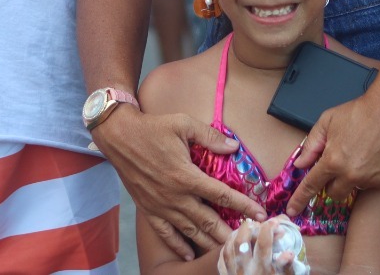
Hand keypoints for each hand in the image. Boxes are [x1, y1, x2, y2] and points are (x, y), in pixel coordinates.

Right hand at [90, 106, 265, 260]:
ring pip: (190, 230)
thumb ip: (210, 136)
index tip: (260, 214)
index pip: (221, 194)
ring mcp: (161, 206)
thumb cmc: (153, 128)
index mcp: (187, 176)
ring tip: (225, 251)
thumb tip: (233, 146)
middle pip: (208, 220)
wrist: (119, 137)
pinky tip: (190, 254)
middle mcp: (176, 196)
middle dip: (229, 233)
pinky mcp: (148, 210)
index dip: (243, 205)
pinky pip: (166, 233)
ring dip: (209, 242)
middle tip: (246, 242)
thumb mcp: (183, 124)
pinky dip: (178, 246)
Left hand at [217, 217, 306, 274]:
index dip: (269, 228)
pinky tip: (232, 243)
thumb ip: (287, 268)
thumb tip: (288, 253)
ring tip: (244, 229)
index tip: (275, 222)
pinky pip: (222, 259)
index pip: (264, 243)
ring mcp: (233, 274)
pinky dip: (226, 248)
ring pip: (229, 248)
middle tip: (257, 222)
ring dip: (236, 235)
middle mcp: (245, 270)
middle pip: (242, 242)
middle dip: (249, 228)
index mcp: (263, 270)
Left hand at [286, 88, 379, 217]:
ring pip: (356, 188)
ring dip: (354, 177)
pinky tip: (377, 155)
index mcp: (334, 161)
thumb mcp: (327, 122)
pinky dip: (373, 173)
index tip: (292, 210)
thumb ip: (311, 145)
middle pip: (334, 194)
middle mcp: (352, 175)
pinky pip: (376, 184)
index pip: (311, 186)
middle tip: (339, 165)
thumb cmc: (359, 112)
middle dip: (332, 183)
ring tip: (363, 153)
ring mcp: (373, 179)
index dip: (300, 199)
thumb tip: (301, 164)